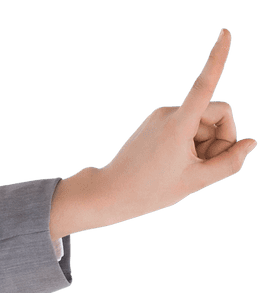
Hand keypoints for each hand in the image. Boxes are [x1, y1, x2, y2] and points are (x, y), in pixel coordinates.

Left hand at [94, 27, 256, 226]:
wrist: (109, 194)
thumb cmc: (148, 192)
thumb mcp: (194, 182)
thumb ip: (228, 163)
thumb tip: (250, 142)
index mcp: (178, 123)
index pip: (204, 85)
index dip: (218, 58)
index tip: (225, 32)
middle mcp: (169, 112)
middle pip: (217, 114)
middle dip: (221, 139)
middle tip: (205, 168)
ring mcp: (161, 116)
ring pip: (203, 123)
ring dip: (204, 145)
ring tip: (186, 170)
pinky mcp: (156, 122)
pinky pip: (187, 127)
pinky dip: (190, 144)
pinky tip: (176, 164)